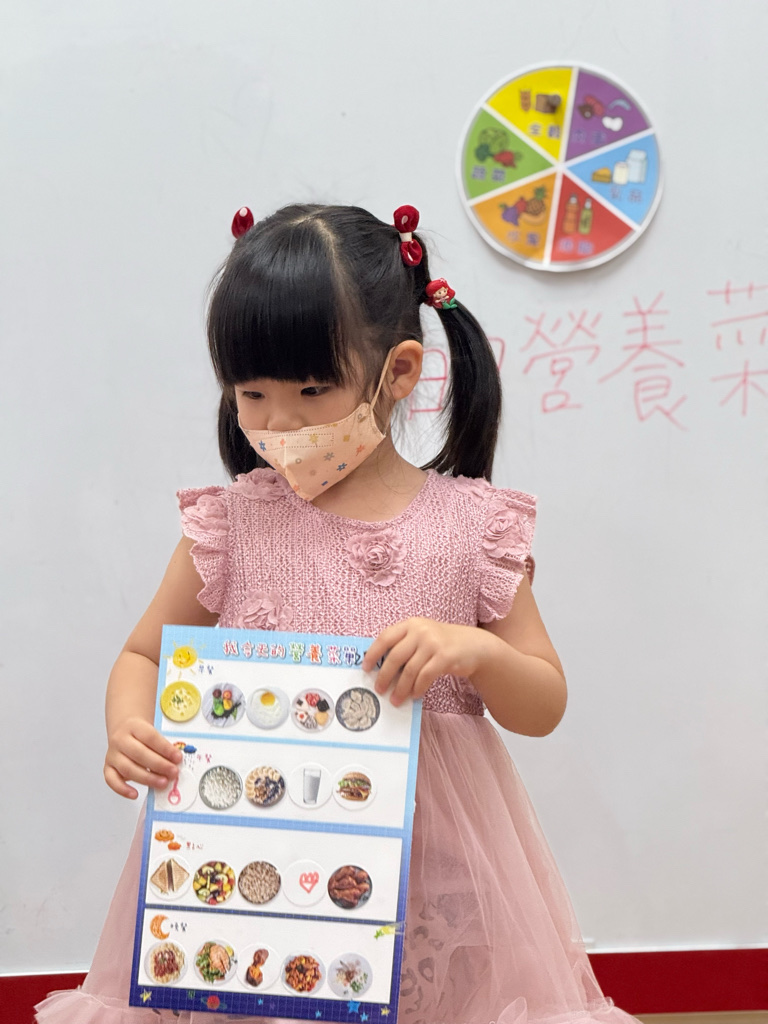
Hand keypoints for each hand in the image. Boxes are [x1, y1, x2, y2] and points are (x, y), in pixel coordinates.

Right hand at [104, 717, 182, 799]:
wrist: (124, 728)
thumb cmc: (142, 733)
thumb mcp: (153, 731)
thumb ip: (163, 745)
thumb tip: (176, 761)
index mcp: (134, 726)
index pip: (150, 737)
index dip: (165, 749)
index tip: (178, 758)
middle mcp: (121, 740)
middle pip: (139, 754)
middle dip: (159, 765)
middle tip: (173, 772)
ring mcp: (113, 754)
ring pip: (128, 769)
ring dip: (147, 778)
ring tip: (162, 783)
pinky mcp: (108, 767)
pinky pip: (112, 780)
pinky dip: (122, 789)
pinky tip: (135, 794)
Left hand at [363, 618, 494, 706]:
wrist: (474, 646)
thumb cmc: (442, 644)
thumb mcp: (422, 637)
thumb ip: (404, 645)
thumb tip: (380, 668)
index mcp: (411, 624)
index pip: (385, 637)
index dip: (373, 654)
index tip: (365, 668)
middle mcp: (420, 631)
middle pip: (395, 656)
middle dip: (384, 676)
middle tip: (378, 690)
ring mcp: (433, 643)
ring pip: (409, 670)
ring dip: (400, 688)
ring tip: (396, 699)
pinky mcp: (445, 657)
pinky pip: (425, 677)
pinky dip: (417, 688)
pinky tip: (414, 695)